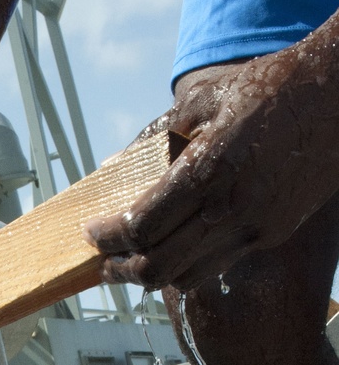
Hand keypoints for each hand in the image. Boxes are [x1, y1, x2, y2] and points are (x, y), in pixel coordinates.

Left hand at [85, 41, 338, 290]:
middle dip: (120, 270)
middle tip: (102, 262)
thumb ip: (157, 135)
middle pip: (157, 267)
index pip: (141, 227)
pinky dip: (187, 266)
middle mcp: (230, 208)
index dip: (108, 237)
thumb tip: (118, 163)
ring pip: (186, 277)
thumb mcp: (205, 99)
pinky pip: (216, 266)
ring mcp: (254, 228)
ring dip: (153, 275)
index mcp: (209, 170)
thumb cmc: (273, 87)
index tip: (92, 232)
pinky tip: (175, 250)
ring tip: (133, 262)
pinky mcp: (271, 235)